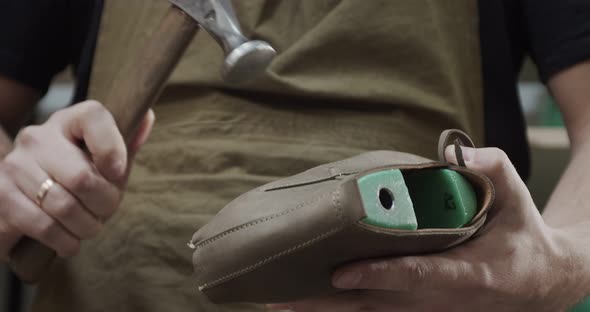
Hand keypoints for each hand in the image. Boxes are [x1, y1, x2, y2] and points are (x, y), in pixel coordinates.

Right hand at [0, 100, 153, 259]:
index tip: (117, 173)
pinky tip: (69, 241)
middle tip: (105, 211)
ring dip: (86, 227)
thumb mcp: (104, 161)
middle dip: (104, 204)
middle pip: (82, 177)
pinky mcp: (0, 197)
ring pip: (63, 206)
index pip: (94, 116)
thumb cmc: (77, 179)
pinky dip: (64, 241)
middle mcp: (37, 138)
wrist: (26, 201)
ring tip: (89, 227)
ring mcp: (14, 166)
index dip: (113, 149)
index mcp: (68, 122)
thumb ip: (126, 143)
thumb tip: (147, 117)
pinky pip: (43, 226)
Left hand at [269, 147, 586, 311]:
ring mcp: (424, 309)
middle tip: (282, 295)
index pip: (416, 275)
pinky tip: (304, 302)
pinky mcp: (415, 310)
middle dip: (329, 302)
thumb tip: (456, 153)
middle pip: (376, 304)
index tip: (342, 273)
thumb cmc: (521, 236)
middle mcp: (438, 299)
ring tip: (277, 301)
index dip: (379, 274)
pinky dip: (337, 308)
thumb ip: (492, 170)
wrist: (537, 282)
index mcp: (467, 274)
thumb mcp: (517, 198)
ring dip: (323, 309)